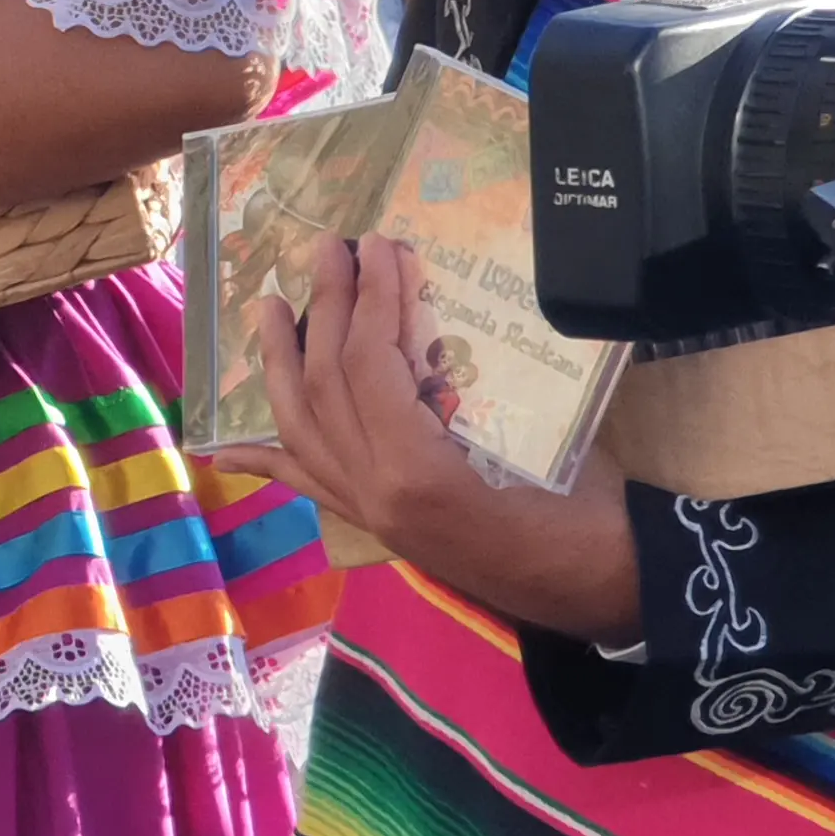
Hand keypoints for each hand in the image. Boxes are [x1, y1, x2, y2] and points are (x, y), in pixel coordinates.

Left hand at [236, 233, 643, 642]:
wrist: (611, 589)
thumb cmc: (591, 506)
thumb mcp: (540, 428)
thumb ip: (472, 377)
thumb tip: (424, 308)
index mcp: (415, 472)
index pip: (368, 366)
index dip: (369, 298)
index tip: (377, 246)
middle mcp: (375, 495)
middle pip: (327, 386)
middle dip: (324, 310)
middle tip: (327, 251)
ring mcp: (370, 514)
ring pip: (302, 429)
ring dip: (280, 364)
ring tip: (267, 308)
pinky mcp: (378, 527)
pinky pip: (309, 488)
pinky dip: (266, 462)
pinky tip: (223, 448)